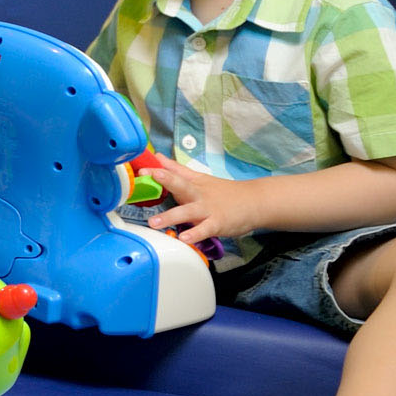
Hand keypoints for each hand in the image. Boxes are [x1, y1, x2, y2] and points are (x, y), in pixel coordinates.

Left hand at [146, 161, 261, 245]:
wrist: (255, 202)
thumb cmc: (224, 192)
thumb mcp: (199, 179)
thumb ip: (176, 170)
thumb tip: (157, 157)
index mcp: (193, 184)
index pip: (173, 174)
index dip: (157, 171)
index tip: (141, 169)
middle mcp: (198, 195)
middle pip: (181, 185)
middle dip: (165, 180)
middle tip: (147, 177)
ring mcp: (208, 209)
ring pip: (188, 212)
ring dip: (171, 216)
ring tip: (154, 223)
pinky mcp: (218, 224)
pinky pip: (205, 229)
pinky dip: (195, 233)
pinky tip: (184, 238)